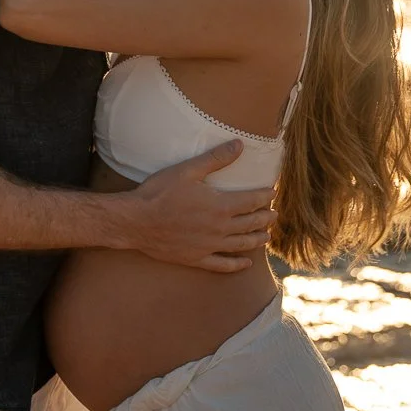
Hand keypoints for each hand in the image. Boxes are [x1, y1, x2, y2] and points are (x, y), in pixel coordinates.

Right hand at [122, 141, 276, 272]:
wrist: (136, 221)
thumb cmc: (160, 192)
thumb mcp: (188, 170)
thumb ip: (216, 159)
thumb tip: (239, 145)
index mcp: (220, 206)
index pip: (252, 201)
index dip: (265, 196)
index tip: (273, 192)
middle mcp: (220, 229)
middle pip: (250, 223)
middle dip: (265, 218)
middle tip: (275, 214)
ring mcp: (209, 246)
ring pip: (241, 245)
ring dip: (257, 239)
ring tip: (267, 236)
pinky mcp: (197, 259)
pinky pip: (222, 265)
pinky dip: (236, 264)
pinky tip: (245, 263)